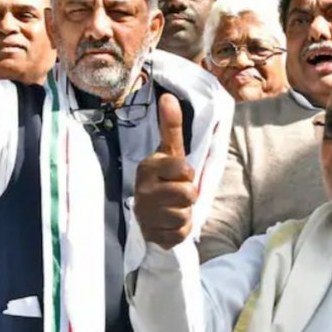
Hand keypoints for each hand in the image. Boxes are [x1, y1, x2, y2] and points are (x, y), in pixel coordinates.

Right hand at [134, 94, 196, 249]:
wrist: (151, 210)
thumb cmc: (166, 177)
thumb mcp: (171, 151)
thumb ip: (171, 126)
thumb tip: (168, 96)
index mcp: (148, 168)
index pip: (183, 170)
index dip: (187, 173)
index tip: (179, 174)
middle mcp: (143, 191)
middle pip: (188, 194)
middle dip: (189, 195)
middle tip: (177, 193)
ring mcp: (145, 215)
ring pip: (184, 215)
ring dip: (185, 213)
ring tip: (174, 208)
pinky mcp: (151, 235)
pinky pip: (179, 234)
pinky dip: (180, 231)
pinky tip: (170, 223)